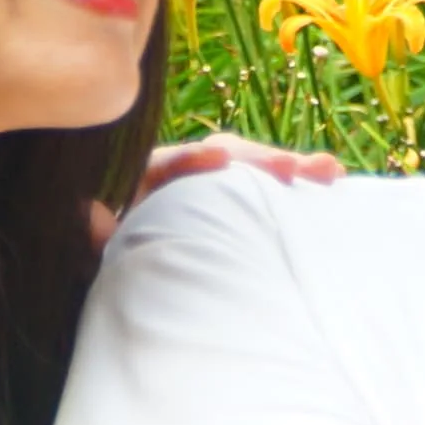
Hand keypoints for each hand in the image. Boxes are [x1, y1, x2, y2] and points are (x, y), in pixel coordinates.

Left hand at [94, 137, 339, 242]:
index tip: (219, 158)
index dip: (193, 157)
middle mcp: (182, 175)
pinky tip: (331, 182)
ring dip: (289, 168)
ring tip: (330, 173)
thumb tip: (93, 213)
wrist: (123, 270)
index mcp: (145, 179)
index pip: (169, 160)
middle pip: (224, 155)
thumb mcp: (95, 249)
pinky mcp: (233, 202)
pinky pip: (264, 190)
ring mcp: (211, 188)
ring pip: (251, 170)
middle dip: (262, 160)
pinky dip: (292, 185)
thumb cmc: (107, 256)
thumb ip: (95, 233)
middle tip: (298, 170)